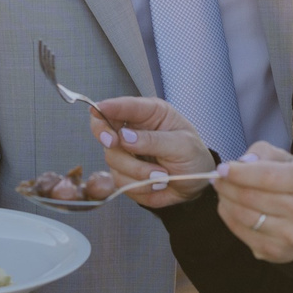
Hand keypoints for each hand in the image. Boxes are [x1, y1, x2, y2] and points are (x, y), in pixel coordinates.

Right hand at [93, 96, 217, 209]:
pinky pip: (120, 181)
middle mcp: (133, 130)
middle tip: (115, 143)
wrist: (196, 186)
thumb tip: (125, 136)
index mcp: (149, 114)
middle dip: (109, 139)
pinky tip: (158, 184)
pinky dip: (139, 185)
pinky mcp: (124, 174)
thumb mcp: (182, 145)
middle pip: (105, 130)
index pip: (123, 106)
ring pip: (113, 159)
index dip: (107, 107)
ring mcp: (126, 153)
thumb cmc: (193, 157)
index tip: (97, 110)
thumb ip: (154, 140)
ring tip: (163, 176)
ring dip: (138, 171)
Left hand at [212, 145, 292, 263]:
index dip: (240, 173)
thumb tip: (241, 163)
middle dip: (228, 186)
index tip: (222, 168)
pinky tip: (228, 206)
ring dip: (225, 201)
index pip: (267, 176)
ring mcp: (291, 235)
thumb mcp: (286, 160)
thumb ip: (264, 153)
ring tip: (222, 191)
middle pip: (252, 197)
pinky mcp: (276, 251)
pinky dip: (229, 217)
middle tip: (216, 178)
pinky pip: (242, 232)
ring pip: (244, 216)